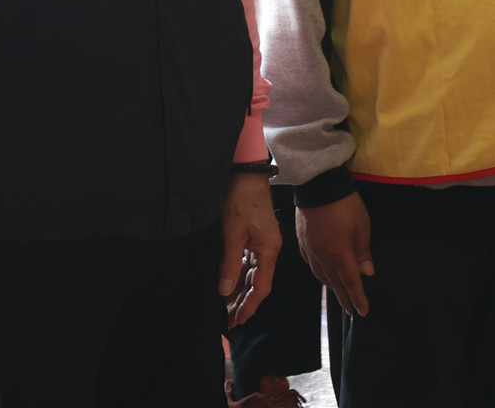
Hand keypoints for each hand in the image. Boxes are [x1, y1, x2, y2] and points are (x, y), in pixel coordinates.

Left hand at [219, 172, 280, 327]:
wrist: (245, 173)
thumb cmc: (240, 199)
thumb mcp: (232, 233)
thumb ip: (230, 263)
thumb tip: (225, 291)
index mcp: (268, 250)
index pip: (261, 287)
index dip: (249, 306)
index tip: (237, 321)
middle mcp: (268, 249)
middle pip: (257, 283)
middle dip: (243, 302)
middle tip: (229, 321)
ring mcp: (261, 243)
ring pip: (251, 274)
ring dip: (239, 290)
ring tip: (225, 307)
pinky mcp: (253, 236)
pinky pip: (246, 262)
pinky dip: (237, 275)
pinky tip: (227, 284)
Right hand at [296, 194, 372, 316]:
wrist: (317, 184)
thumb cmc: (344, 203)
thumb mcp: (362, 225)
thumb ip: (363, 251)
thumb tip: (367, 272)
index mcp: (339, 254)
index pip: (351, 282)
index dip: (358, 298)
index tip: (363, 312)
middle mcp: (322, 256)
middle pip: (335, 283)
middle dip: (344, 298)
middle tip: (351, 311)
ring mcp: (310, 249)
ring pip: (321, 275)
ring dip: (331, 287)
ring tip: (339, 295)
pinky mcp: (302, 240)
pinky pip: (311, 264)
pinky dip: (319, 273)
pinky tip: (321, 274)